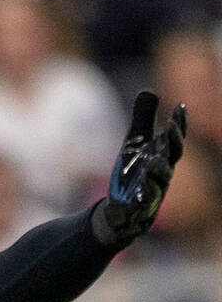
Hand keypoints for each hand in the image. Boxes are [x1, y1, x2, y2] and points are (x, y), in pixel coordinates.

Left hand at [94, 91, 186, 245]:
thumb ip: (143, 122)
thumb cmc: (133, 174)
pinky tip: (137, 193)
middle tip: (170, 127)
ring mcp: (152, 192)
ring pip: (159, 182)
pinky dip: (140, 198)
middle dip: (173, 142)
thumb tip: (148, 90)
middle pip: (171, 157)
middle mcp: (161, 174)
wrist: (121, 211)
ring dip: (158, 171)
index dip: (179, 125)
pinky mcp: (138, 209)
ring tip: (154, 160)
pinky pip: (141, 204)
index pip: (173, 139)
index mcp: (162, 157)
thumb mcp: (134, 146)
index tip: (180, 107)